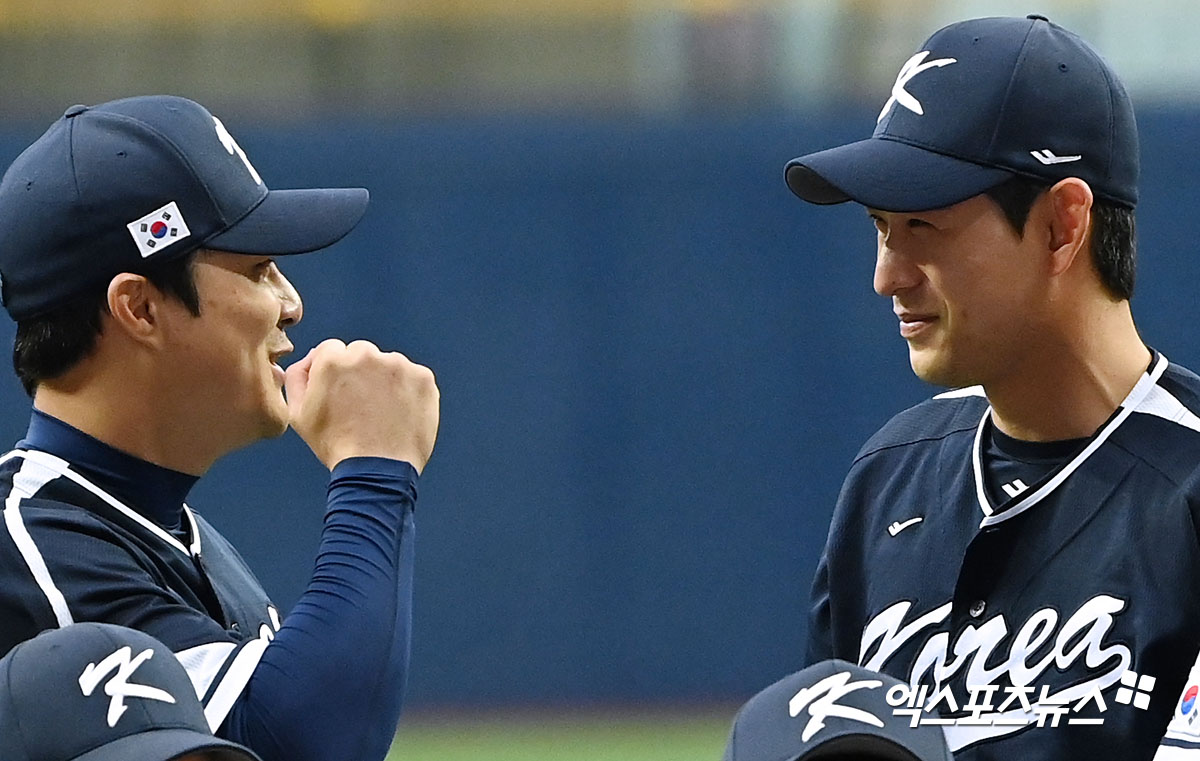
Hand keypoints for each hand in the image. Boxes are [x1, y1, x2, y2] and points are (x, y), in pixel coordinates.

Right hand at [284, 339, 439, 472]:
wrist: (378, 470)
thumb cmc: (336, 445)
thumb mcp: (298, 414)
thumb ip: (297, 378)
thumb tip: (310, 359)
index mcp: (333, 360)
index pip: (332, 350)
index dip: (335, 373)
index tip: (341, 393)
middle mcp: (367, 355)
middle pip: (361, 353)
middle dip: (360, 373)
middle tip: (361, 405)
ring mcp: (398, 366)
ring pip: (388, 364)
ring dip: (385, 380)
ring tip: (382, 414)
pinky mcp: (423, 378)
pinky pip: (413, 377)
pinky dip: (408, 391)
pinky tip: (400, 414)